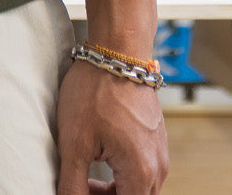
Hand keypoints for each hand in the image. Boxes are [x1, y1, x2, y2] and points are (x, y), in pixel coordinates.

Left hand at [56, 61, 168, 193]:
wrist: (117, 50)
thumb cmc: (95, 90)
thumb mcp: (74, 142)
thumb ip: (72, 184)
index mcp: (141, 172)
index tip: (78, 190)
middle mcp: (158, 166)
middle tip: (80, 184)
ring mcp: (160, 151)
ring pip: (139, 187)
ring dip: (114, 189)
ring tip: (85, 169)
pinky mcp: (155, 138)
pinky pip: (142, 169)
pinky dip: (122, 172)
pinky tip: (99, 155)